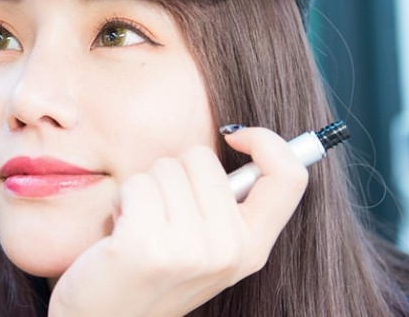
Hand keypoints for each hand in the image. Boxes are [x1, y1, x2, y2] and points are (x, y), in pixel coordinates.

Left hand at [48, 127, 308, 316]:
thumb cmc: (146, 273)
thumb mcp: (202, 246)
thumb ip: (225, 205)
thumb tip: (244, 137)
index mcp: (251, 249)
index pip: (290, 177)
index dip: (266, 141)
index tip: (233, 135)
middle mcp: (229, 252)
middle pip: (202, 159)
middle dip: (172, 175)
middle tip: (157, 217)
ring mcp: (192, 252)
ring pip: (165, 168)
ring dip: (143, 190)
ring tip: (137, 228)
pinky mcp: (148, 247)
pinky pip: (137, 184)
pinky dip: (121, 200)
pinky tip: (118, 234)